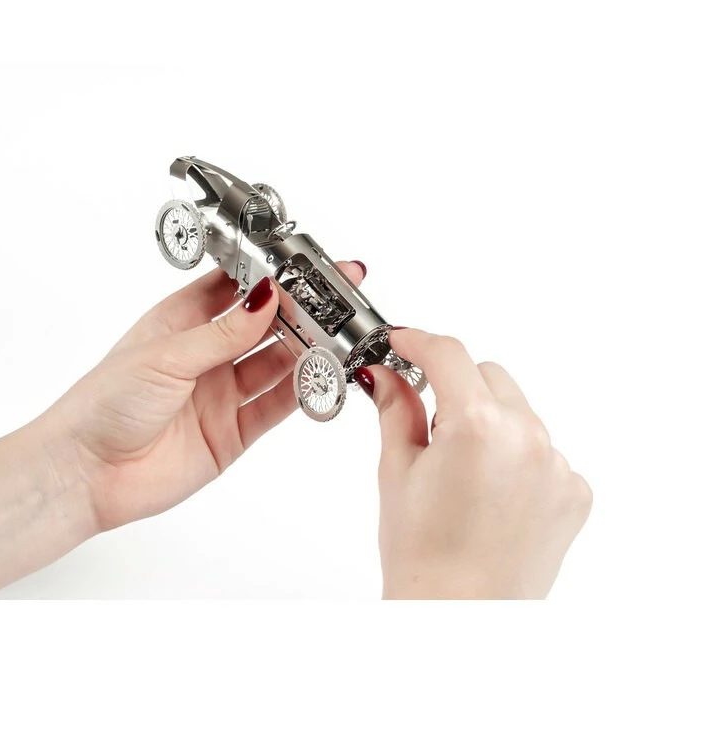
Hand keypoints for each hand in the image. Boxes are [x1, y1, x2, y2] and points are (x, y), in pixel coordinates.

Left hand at [43, 262, 365, 532]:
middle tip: (335, 301)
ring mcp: (222, 393)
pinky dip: (302, 393)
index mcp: (183, 322)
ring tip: (338, 336)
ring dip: (305, 350)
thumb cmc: (104, 403)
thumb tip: (267, 297)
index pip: (237, 288)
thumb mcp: (166, 356)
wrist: (86, 473)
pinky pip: (276, 407)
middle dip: (299, 312)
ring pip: (276, 364)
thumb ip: (222, 332)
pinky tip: (321, 378)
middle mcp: (207, 355)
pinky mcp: (233, 431)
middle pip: (264, 326)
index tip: (306, 266)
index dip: (271, 276)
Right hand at [356, 329, 591, 598]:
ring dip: (489, 420)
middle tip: (428, 422)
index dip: (419, 342)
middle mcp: (527, 437)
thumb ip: (395, 409)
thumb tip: (385, 376)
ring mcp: (557, 465)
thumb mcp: (397, 471)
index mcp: (478, 426)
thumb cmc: (422, 557)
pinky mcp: (574, 491)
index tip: (404, 342)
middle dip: (455, 385)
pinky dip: (517, 456)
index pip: (449, 355)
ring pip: (517, 411)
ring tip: (462, 469)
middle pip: (487, 376)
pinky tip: (493, 492)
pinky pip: (543, 449)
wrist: (458, 617)